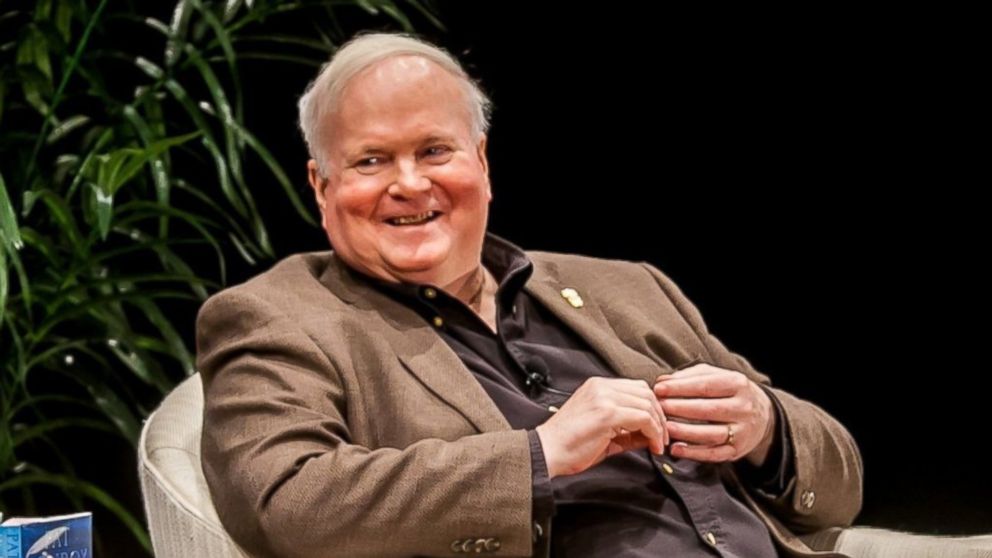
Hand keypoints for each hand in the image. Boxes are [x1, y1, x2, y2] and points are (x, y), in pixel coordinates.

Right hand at [536, 377, 668, 477]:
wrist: (547, 452)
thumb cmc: (570, 446)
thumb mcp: (603, 433)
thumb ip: (627, 430)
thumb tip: (651, 436)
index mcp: (597, 386)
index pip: (636, 388)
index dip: (652, 408)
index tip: (658, 429)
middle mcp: (601, 386)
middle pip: (646, 392)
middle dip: (660, 416)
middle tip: (663, 438)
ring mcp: (604, 397)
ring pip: (647, 403)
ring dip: (659, 426)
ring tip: (659, 444)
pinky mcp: (607, 413)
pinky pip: (643, 417)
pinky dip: (654, 433)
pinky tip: (653, 447)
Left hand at [653, 363, 774, 464]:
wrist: (763, 415)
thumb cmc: (730, 392)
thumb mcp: (716, 376)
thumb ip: (690, 377)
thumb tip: (663, 381)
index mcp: (738, 384)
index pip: (706, 385)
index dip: (680, 387)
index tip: (659, 388)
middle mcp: (743, 408)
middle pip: (708, 410)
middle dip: (680, 408)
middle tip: (659, 407)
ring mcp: (741, 431)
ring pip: (711, 434)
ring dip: (685, 432)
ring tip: (665, 427)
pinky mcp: (737, 450)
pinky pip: (714, 454)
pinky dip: (694, 453)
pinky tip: (676, 449)